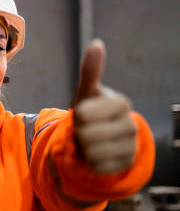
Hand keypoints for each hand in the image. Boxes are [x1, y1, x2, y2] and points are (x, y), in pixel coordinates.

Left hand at [72, 39, 137, 174]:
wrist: (98, 138)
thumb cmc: (90, 111)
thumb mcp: (86, 92)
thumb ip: (91, 71)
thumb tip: (96, 44)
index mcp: (121, 103)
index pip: (84, 114)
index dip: (78, 116)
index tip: (84, 114)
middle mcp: (131, 124)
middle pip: (87, 134)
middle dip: (80, 133)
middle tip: (87, 130)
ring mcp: (131, 146)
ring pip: (93, 152)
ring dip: (85, 148)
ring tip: (91, 141)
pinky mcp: (126, 164)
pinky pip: (98, 167)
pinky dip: (91, 162)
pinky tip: (97, 154)